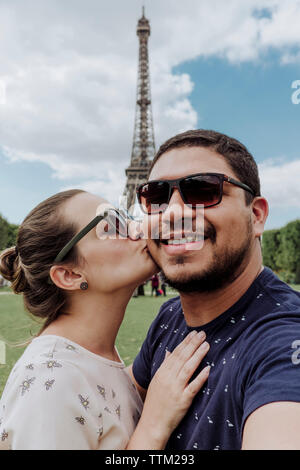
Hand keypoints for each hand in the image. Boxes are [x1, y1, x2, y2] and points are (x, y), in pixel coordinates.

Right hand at [127, 330, 209, 448]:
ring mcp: (175, 389)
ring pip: (188, 369)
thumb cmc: (155, 402)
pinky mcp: (183, 400)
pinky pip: (193, 387)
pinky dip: (201, 377)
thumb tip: (169, 351)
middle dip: (193, 344)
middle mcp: (168, 378)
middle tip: (202, 334)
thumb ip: (164, 366)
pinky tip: (208, 369)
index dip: (185, 342)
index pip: (175, 354)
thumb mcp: (156, 381)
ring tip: (206, 345)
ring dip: (198, 356)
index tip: (193, 333)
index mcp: (162, 372)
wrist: (152, 423)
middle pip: (182, 358)